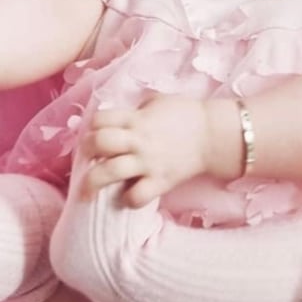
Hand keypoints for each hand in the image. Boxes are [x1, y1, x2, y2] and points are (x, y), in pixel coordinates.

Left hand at [81, 95, 213, 207]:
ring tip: (86, 193)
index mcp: (136, 119)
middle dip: (86, 150)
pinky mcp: (160, 182)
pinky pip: (136, 196)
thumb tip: (120, 118)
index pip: (100, 120)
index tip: (95, 133)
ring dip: (93, 182)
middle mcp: (138, 140)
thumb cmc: (187, 115)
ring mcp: (148, 162)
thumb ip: (136, 110)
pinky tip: (127, 197)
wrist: (214, 136)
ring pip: (109, 172)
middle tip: (88, 158)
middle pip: (98, 143)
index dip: (93, 126)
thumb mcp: (158, 102)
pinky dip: (128, 199)